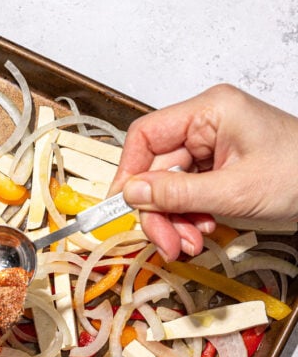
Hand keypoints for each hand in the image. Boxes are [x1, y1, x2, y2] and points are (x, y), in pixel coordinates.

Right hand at [111, 84, 297, 259]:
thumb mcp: (233, 191)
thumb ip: (178, 193)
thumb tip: (132, 193)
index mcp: (210, 112)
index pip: (147, 136)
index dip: (128, 172)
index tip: (122, 206)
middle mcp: (208, 127)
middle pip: (157, 170)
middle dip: (158, 211)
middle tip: (165, 242)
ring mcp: (213, 150)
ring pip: (170, 189)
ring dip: (174, 221)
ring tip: (190, 243)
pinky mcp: (219, 172)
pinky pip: (188, 197)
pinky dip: (189, 220)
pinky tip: (202, 234)